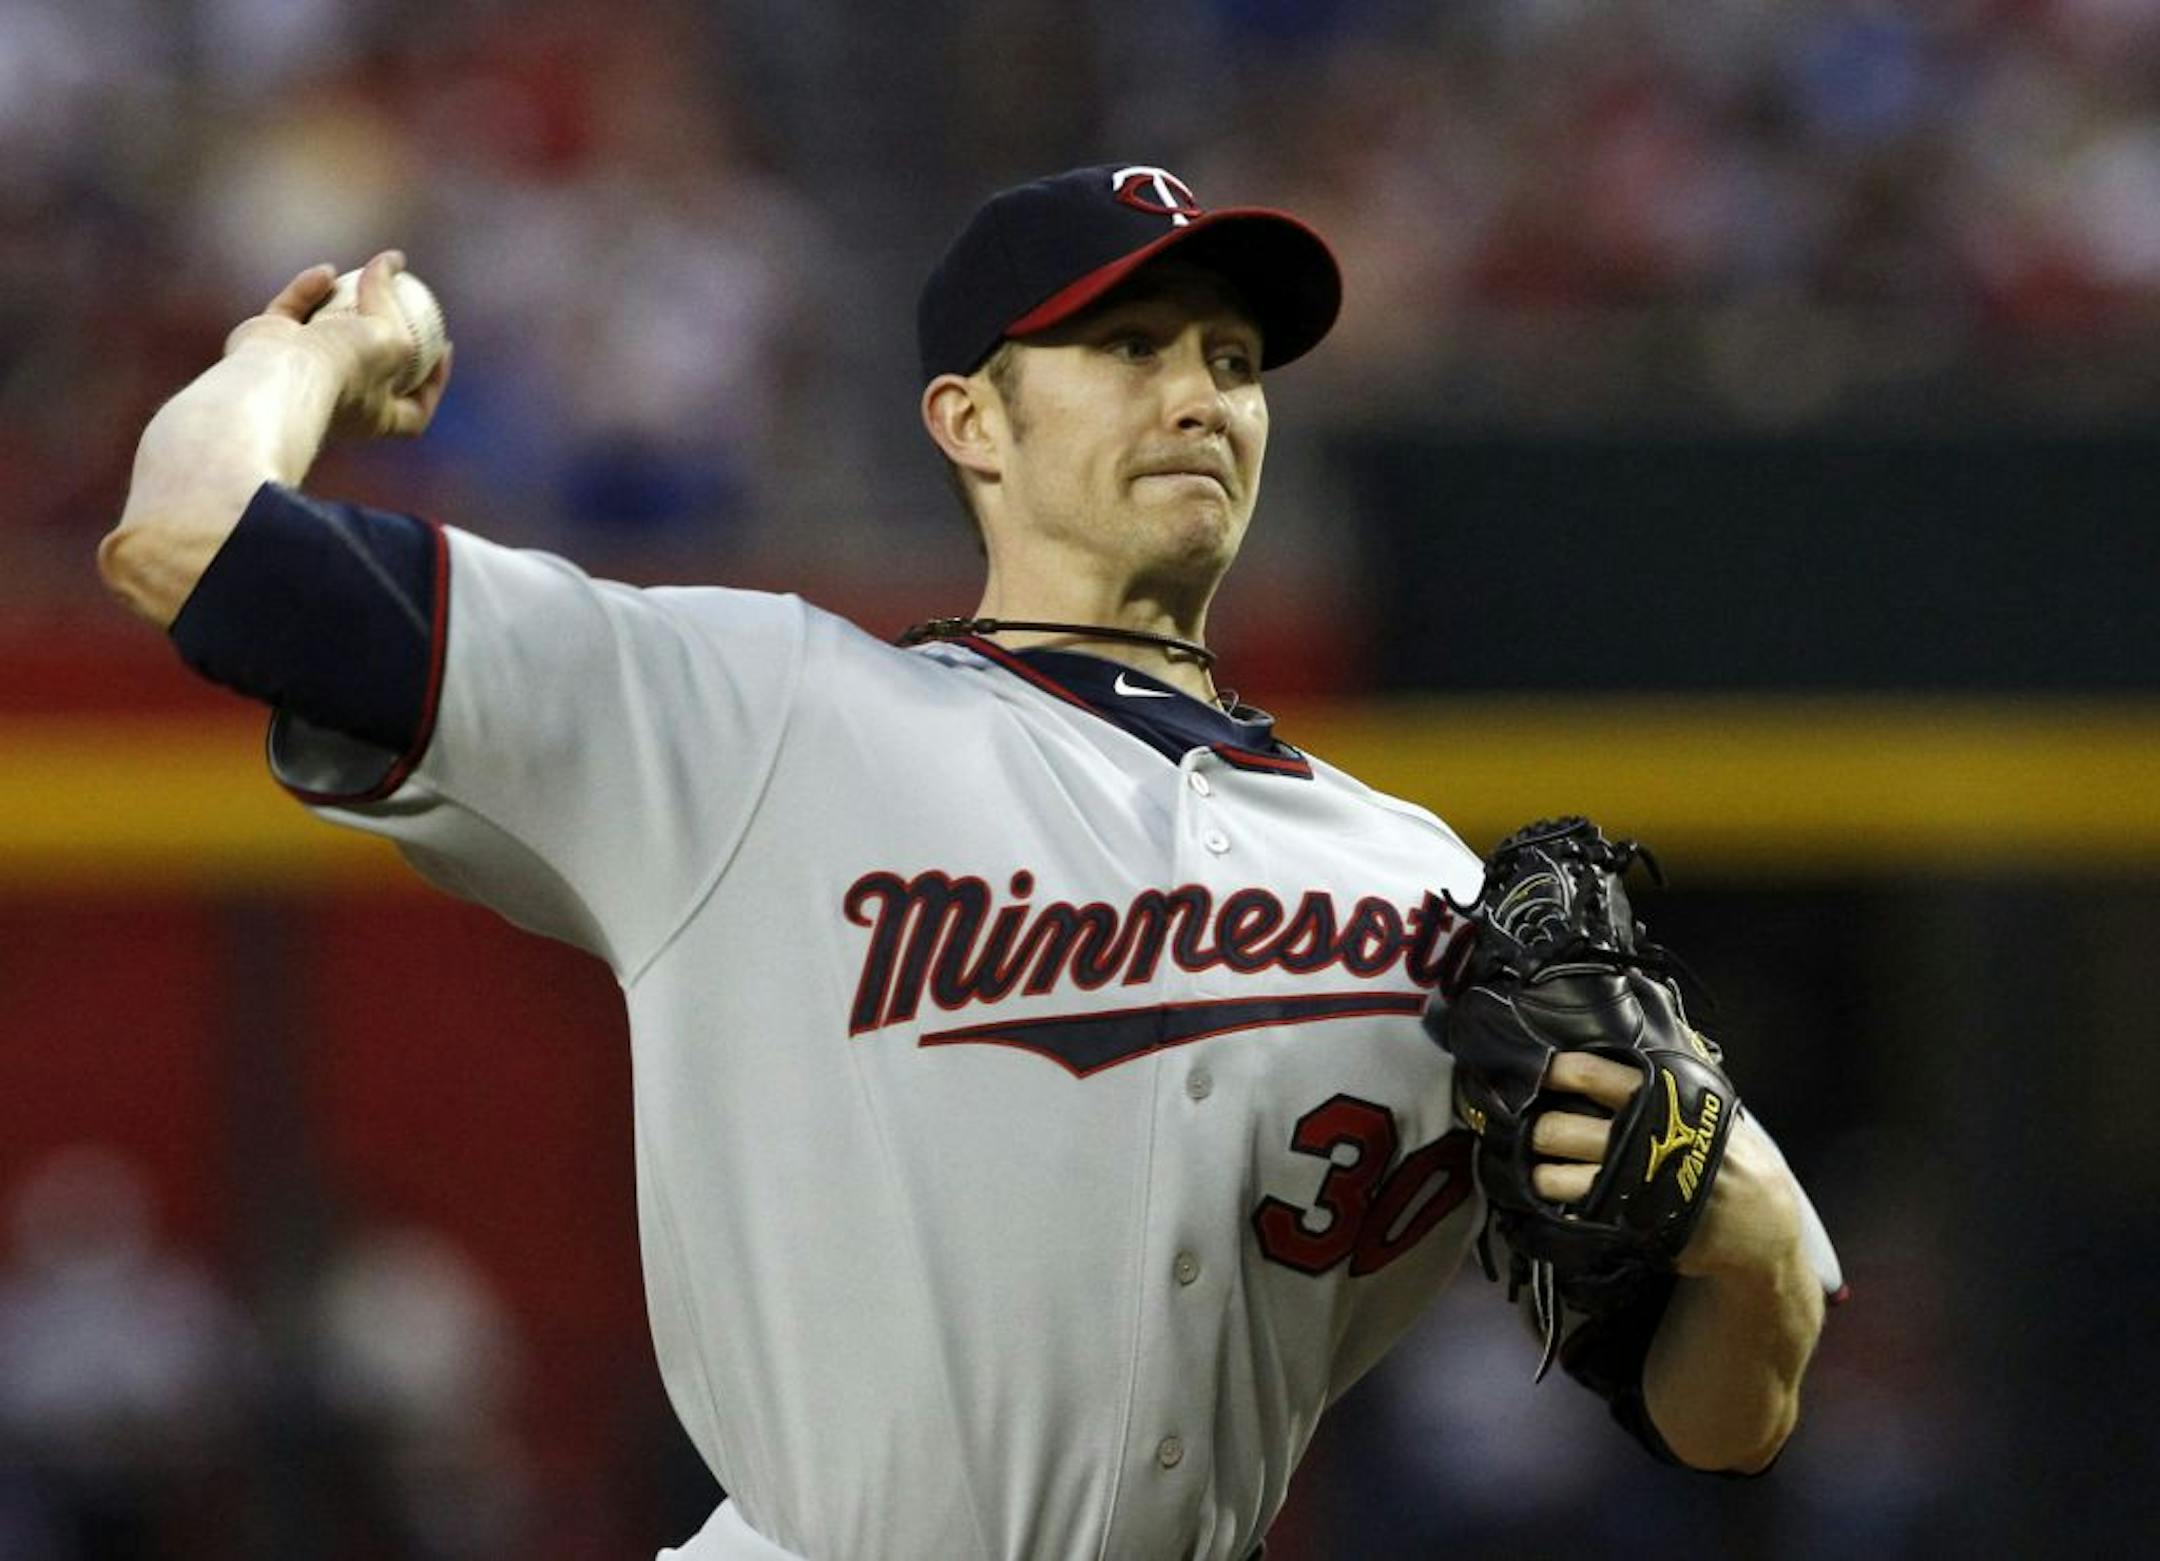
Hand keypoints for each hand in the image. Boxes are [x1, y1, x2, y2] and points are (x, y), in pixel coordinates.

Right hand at [224, 251, 451, 441]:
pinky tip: (325, 272)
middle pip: (368, 368)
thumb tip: (393, 261)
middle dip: (384, 338)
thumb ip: (392, 301)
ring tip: (360, 278)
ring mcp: (300, 374)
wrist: (279, 375)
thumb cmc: (347, 368)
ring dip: (341, 305)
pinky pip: (291, 313)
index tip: (445, 348)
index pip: (415, 408)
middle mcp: (338, 399)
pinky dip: (308, 292)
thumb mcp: (392, 336)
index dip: (435, 381)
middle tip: (402, 304)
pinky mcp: (268, 346)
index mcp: (375, 417)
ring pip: (323, 335)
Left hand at [1528, 1050, 1802, 1282]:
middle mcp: (1641, 1139)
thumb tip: (1650, 1020)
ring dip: (1539, 1172)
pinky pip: (1574, 1211)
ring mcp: (1632, 1187)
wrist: (1765, 1223)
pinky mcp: (1627, 1226)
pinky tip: (1568, 1197)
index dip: (1554, 1071)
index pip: (1589, 1074)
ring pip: (1554, 1177)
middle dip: (1536, 1128)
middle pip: (1557, 1128)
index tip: (1539, 1074)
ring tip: (1542, 1168)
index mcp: (1660, 1099)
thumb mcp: (1711, 1102)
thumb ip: (1673, 1070)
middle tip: (1534, 1127)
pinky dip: (1563, 1205)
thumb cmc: (1734, 1154)